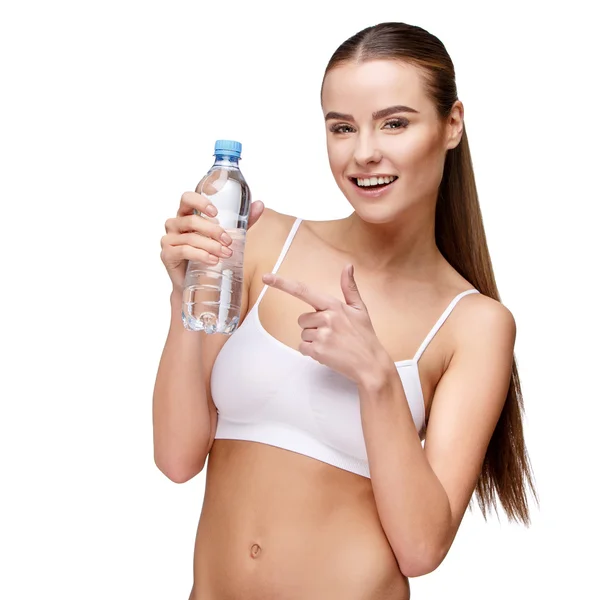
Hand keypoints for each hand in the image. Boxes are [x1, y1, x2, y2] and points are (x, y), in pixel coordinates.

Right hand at [161, 191, 263, 292]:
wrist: (197, 283)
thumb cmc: (209, 254)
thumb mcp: (227, 236)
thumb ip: (243, 221)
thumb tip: (260, 204)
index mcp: (186, 215)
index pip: (187, 198)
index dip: (199, 202)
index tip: (216, 212)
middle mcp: (175, 224)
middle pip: (192, 220)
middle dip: (214, 231)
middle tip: (229, 241)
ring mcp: (168, 239)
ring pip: (190, 238)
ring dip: (211, 245)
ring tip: (226, 253)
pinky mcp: (167, 254)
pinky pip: (184, 251)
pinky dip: (201, 255)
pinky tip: (213, 261)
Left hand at [262, 264, 389, 383]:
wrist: (371, 364)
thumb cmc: (365, 336)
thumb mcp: (360, 309)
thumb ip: (349, 287)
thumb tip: (348, 266)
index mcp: (334, 305)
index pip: (303, 291)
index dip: (282, 284)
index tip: (266, 278)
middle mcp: (326, 318)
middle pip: (302, 319)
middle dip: (313, 326)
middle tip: (332, 334)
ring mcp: (322, 335)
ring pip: (303, 334)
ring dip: (313, 340)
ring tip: (332, 344)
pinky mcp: (318, 351)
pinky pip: (303, 348)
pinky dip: (312, 352)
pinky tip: (328, 353)